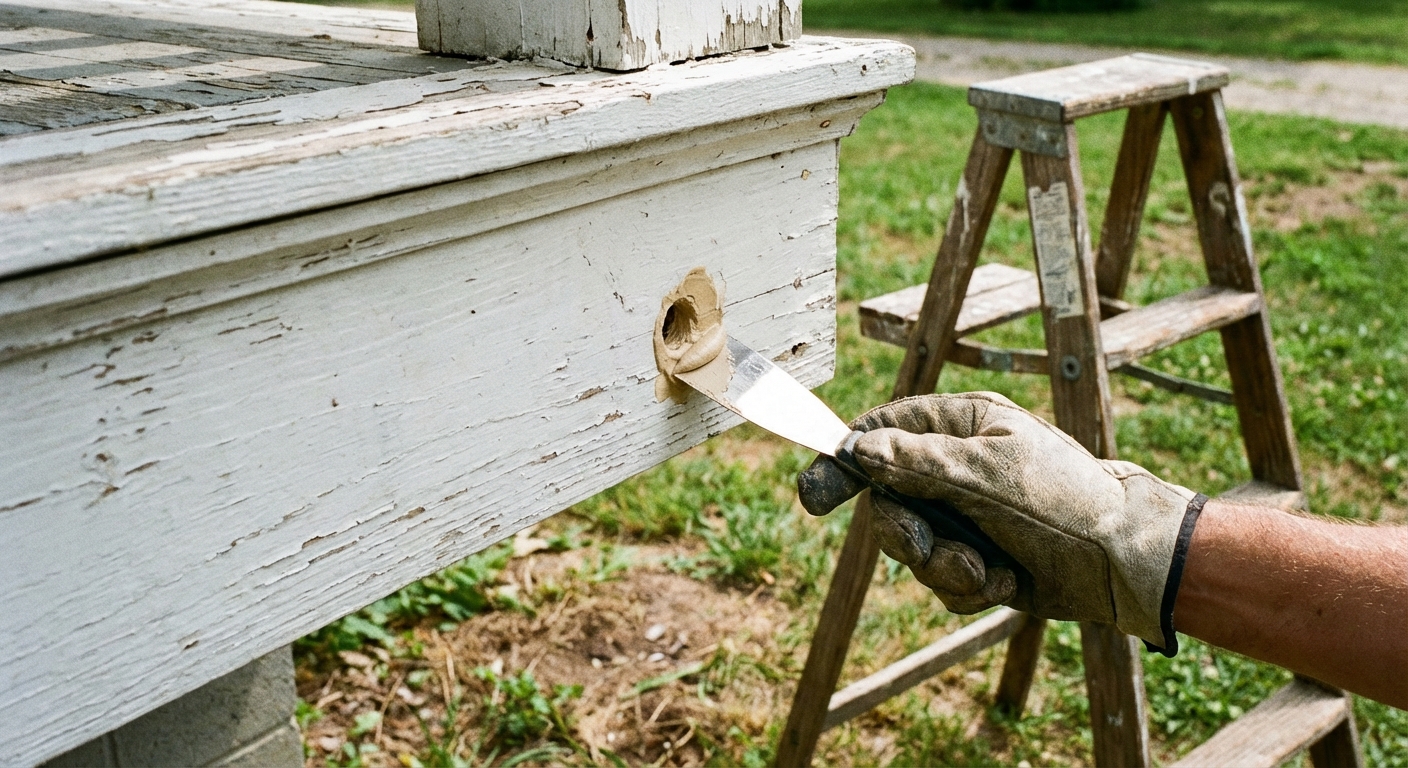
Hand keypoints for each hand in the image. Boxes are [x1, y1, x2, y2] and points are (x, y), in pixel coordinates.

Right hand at [797, 392, 1200, 650]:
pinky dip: (970, 588)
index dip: (842, 461)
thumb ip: (916, 463)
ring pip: (912, 548)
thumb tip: (860, 450)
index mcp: (960, 426)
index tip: (814, 496)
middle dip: (910, 537)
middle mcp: (956, 467)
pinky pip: (940, 581)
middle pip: (887, 503)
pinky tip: (1009, 581)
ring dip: (947, 568)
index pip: (880, 433)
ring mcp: (966, 515)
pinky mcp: (977, 558)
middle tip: (933, 551)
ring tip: (990, 571)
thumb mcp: (986, 475)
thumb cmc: (1065, 503)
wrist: (1123, 563)